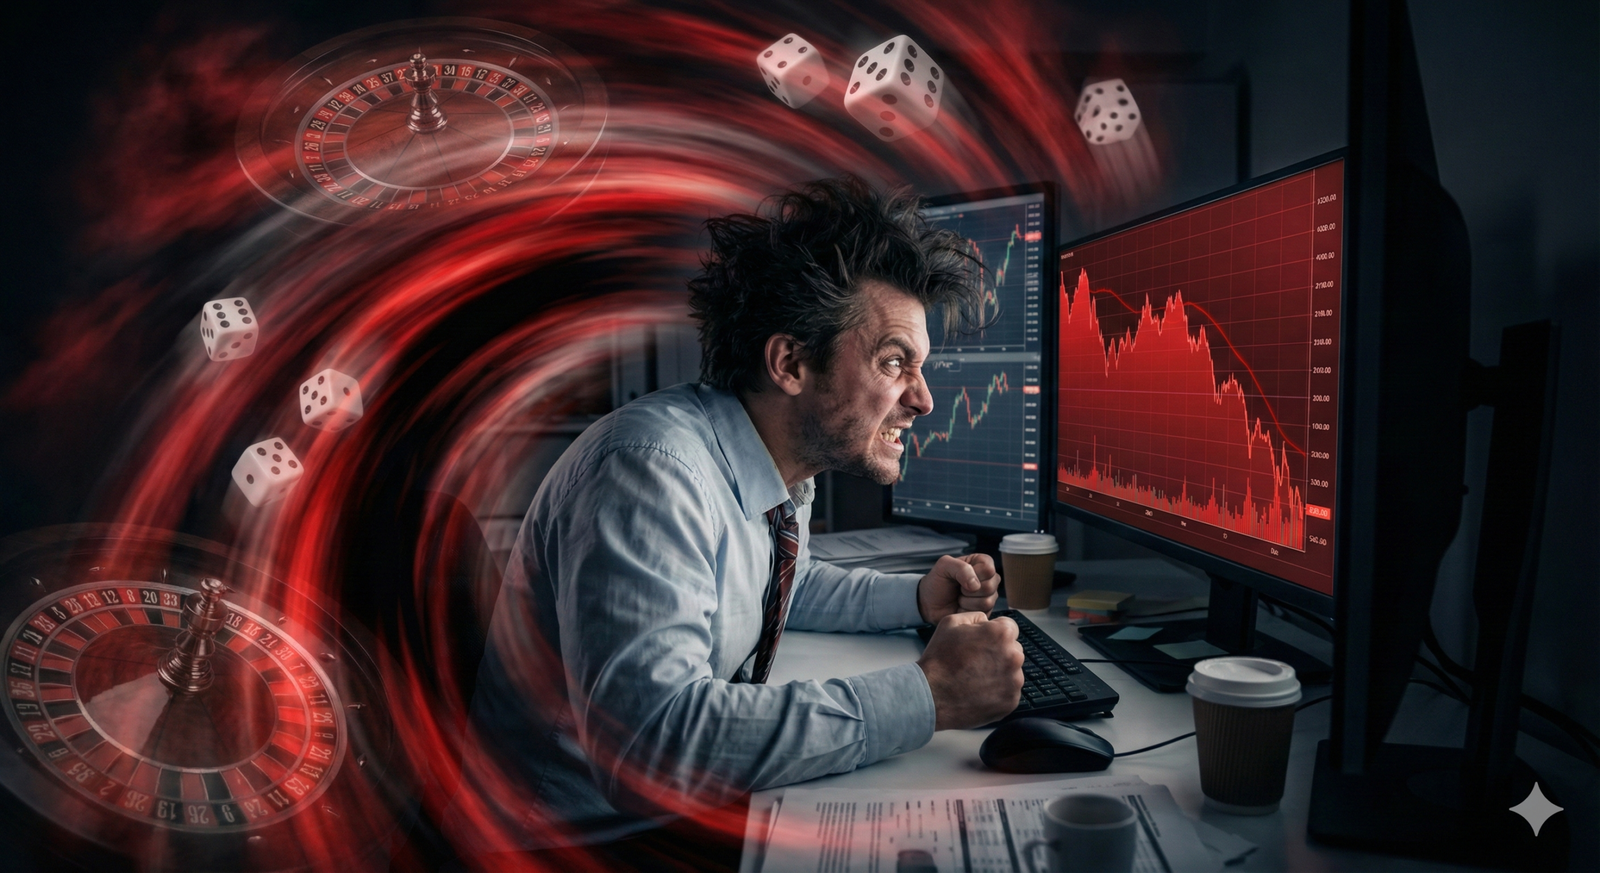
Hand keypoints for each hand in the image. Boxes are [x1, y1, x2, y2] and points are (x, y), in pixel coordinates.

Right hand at [916, 611, 1023, 729]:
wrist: (931, 695)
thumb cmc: (939, 659)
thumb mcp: (951, 622)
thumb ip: (976, 617)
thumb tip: (988, 621)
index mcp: (1001, 634)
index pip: (1010, 627)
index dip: (994, 633)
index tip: (982, 643)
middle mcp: (1014, 656)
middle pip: (1013, 650)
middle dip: (999, 653)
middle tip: (976, 661)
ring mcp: (1014, 681)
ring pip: (1012, 672)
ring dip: (1000, 672)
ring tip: (975, 678)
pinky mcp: (1011, 701)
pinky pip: (1009, 692)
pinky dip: (998, 692)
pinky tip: (979, 691)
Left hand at [917, 553, 999, 623]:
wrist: (929, 603)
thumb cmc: (937, 581)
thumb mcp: (944, 566)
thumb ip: (961, 568)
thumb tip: (976, 584)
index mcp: (981, 563)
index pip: (988, 569)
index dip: (974, 575)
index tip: (960, 577)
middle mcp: (989, 578)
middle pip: (990, 586)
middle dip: (969, 590)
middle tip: (958, 589)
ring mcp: (989, 596)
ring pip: (988, 602)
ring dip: (967, 602)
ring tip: (959, 598)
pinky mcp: (986, 611)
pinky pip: (983, 613)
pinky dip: (967, 611)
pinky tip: (961, 607)